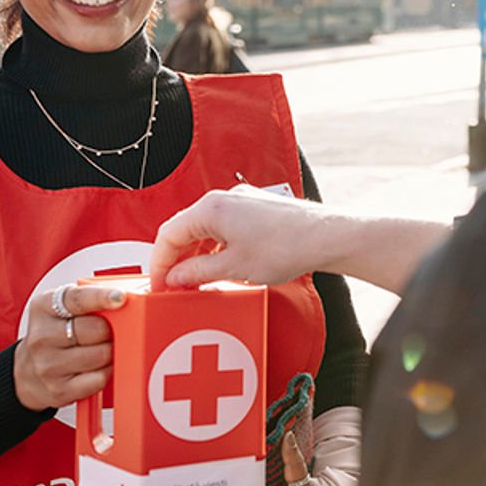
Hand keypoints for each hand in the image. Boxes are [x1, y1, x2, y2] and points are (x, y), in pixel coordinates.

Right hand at [13, 284, 127, 411]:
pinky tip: (96, 368)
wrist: (26, 374)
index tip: (119, 297)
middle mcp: (42, 336)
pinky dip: (106, 372)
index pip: (77, 299)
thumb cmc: (53, 336)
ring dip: (109, 352)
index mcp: (43, 307)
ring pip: (101, 355)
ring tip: (99, 350)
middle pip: (97, 329)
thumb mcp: (60, 310)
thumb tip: (121, 301)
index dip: (101, 297)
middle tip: (106, 332)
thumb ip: (86, 301)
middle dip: (110, 330)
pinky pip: (99, 378)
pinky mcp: (59, 389)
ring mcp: (48, 365)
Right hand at [150, 185, 332, 290]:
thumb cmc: (284, 247)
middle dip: (176, 259)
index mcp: (211, 208)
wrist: (326, 236)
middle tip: (174, 287)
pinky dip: (216, 247)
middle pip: (186, 229)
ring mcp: (243, 201)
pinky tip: (221, 267)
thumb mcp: (233, 267)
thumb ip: (198, 272)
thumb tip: (175, 278)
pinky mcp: (257, 208)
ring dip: (196, 254)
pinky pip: (225, 226)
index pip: (169, 234)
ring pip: (206, 228)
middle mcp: (224, 198)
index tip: (159, 285)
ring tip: (195, 281)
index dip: (159, 263)